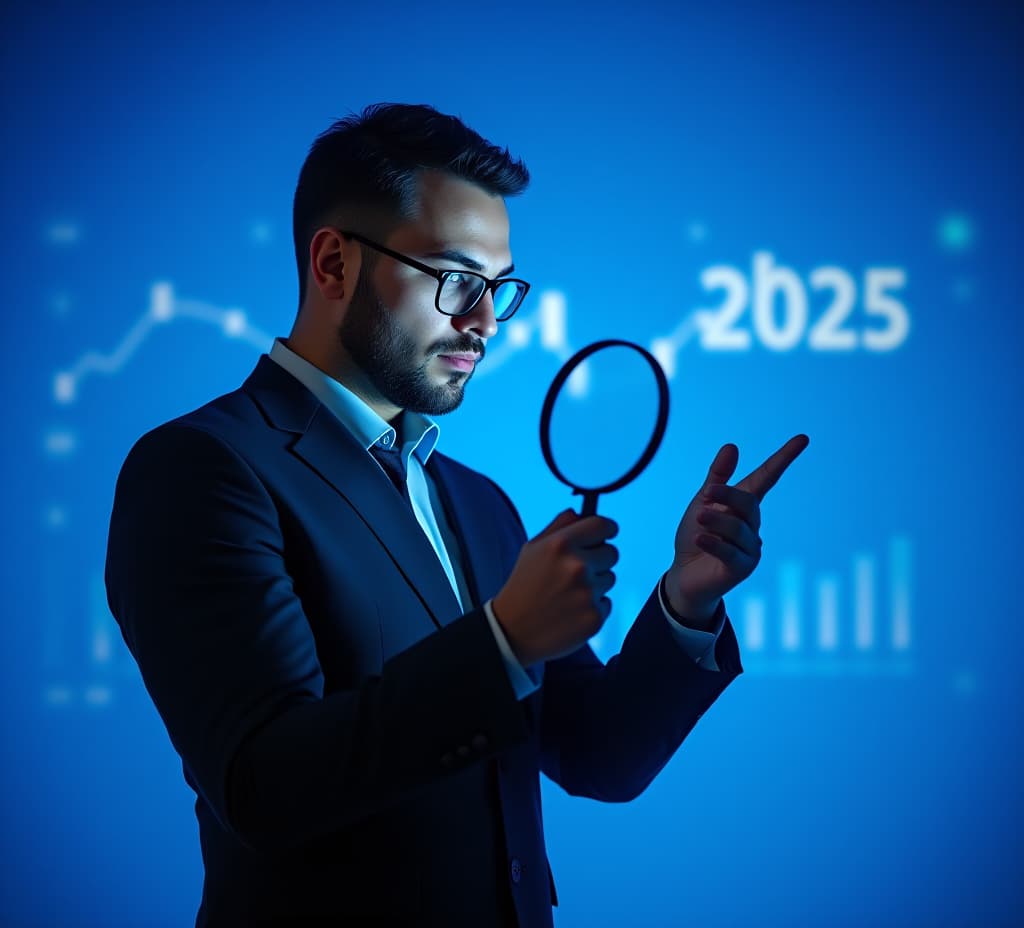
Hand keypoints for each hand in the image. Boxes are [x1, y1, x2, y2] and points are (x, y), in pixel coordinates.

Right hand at [492, 510, 618, 665]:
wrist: (512, 631)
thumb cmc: (523, 586)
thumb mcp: (532, 549)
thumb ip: (558, 527)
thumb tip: (580, 514)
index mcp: (561, 544)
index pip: (603, 526)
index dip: (607, 529)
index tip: (606, 534)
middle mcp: (577, 567)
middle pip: (612, 553)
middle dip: (598, 559)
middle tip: (576, 572)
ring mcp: (588, 594)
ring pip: (609, 579)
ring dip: (595, 584)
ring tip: (568, 594)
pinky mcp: (595, 618)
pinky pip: (606, 603)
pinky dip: (593, 606)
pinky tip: (571, 611)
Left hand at [665, 435, 809, 623]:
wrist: (684, 574)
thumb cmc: (696, 534)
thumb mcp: (702, 502)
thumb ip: (717, 478)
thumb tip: (732, 445)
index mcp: (744, 506)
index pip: (767, 477)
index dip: (783, 458)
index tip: (803, 438)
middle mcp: (753, 526)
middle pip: (748, 503)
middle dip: (726, 495)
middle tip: (705, 494)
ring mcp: (751, 548)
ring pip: (737, 528)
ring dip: (715, 521)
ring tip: (699, 519)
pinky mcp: (742, 568)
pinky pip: (730, 551)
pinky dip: (714, 543)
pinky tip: (700, 540)